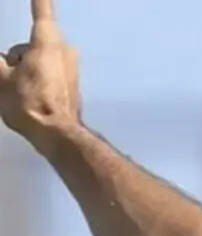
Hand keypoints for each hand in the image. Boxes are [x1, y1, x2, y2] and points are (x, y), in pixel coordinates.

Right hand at [0, 0, 80, 154]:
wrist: (57, 134)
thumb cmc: (27, 102)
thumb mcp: (0, 78)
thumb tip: (2, 60)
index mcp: (46, 43)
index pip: (42, 12)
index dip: (40, 0)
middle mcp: (64, 50)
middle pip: (30, 45)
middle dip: (16, 59)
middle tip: (11, 80)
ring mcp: (71, 67)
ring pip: (37, 60)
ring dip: (25, 71)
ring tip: (22, 93)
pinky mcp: (72, 82)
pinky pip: (47, 73)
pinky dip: (36, 80)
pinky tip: (33, 98)